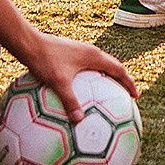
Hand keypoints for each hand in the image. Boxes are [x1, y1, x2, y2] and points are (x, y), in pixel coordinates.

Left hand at [23, 33, 139, 113]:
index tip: (135, 96)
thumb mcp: (58, 82)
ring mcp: (80, 52)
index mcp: (93, 56)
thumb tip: (79, 121)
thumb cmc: (45, 60)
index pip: (119, 69)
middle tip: (125, 97)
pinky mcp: (70, 54)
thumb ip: (70, 101)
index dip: (129, 83)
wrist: (28, 43)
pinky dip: (92, 80)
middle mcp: (89, 52)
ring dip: (107, 79)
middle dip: (121, 81)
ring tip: (107, 96)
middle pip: (112, 67)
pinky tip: (81, 93)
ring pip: (99, 67)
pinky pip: (87, 68)